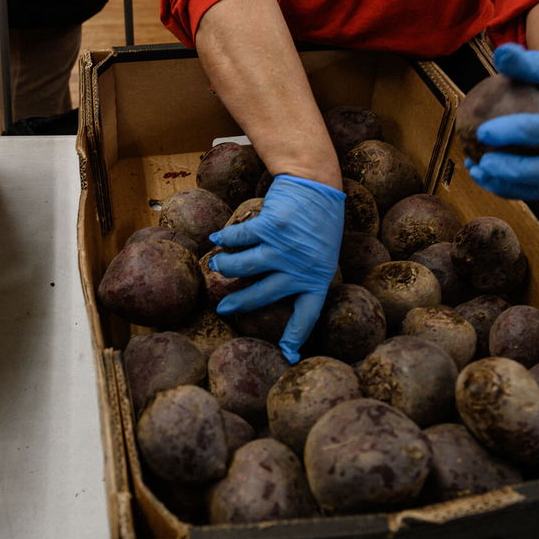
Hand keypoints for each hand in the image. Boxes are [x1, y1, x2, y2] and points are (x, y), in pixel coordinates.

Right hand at [208, 174, 344, 362]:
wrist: (316, 182)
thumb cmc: (319, 218)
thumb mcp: (323, 251)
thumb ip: (306, 271)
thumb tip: (279, 291)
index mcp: (318, 277)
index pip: (307, 315)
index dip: (295, 337)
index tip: (287, 356)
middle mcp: (300, 267)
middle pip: (262, 295)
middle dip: (238, 303)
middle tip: (223, 309)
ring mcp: (284, 247)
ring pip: (242, 266)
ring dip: (224, 266)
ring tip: (215, 265)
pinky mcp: (269, 226)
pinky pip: (239, 238)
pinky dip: (224, 238)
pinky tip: (216, 239)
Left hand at [467, 32, 538, 200]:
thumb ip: (528, 62)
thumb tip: (501, 52)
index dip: (521, 132)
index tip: (483, 131)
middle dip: (520, 172)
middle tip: (484, 163)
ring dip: (510, 185)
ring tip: (477, 171)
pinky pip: (536, 186)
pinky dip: (507, 184)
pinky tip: (478, 171)